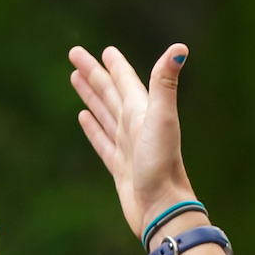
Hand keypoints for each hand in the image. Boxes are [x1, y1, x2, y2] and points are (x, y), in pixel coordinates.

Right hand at [69, 45, 196, 240]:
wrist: (161, 207)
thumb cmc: (162, 164)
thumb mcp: (162, 118)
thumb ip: (165, 83)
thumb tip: (180, 47)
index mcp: (143, 112)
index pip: (126, 82)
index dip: (116, 66)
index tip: (104, 50)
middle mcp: (135, 126)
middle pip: (110, 94)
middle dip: (94, 74)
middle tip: (75, 54)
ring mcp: (127, 146)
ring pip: (105, 114)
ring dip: (91, 96)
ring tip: (75, 78)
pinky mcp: (119, 166)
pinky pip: (102, 141)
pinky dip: (93, 127)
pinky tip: (83, 117)